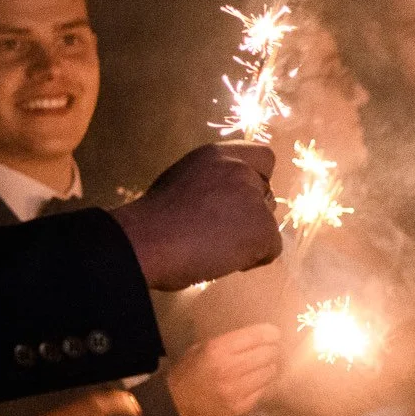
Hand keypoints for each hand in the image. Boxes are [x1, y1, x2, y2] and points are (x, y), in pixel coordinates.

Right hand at [113, 144, 281, 290]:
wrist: (144, 242)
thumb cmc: (153, 223)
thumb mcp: (182, 183)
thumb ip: (211, 185)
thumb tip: (227, 204)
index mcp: (217, 155)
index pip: (263, 158)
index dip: (256, 181)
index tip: (235, 201)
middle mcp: (240, 170)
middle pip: (266, 195)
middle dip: (250, 214)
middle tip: (216, 232)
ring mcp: (254, 199)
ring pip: (268, 223)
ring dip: (248, 237)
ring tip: (212, 247)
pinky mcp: (262, 228)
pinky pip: (271, 250)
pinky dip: (252, 260)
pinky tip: (221, 260)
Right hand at [163, 322, 285, 415]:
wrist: (175, 407)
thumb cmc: (188, 373)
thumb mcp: (201, 349)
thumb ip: (228, 342)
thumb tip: (257, 336)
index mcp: (218, 350)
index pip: (257, 336)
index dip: (271, 334)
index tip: (274, 334)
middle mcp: (230, 369)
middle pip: (268, 354)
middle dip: (271, 351)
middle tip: (269, 351)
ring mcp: (237, 391)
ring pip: (270, 373)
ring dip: (268, 368)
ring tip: (261, 368)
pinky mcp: (242, 408)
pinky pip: (264, 391)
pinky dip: (262, 385)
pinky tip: (254, 383)